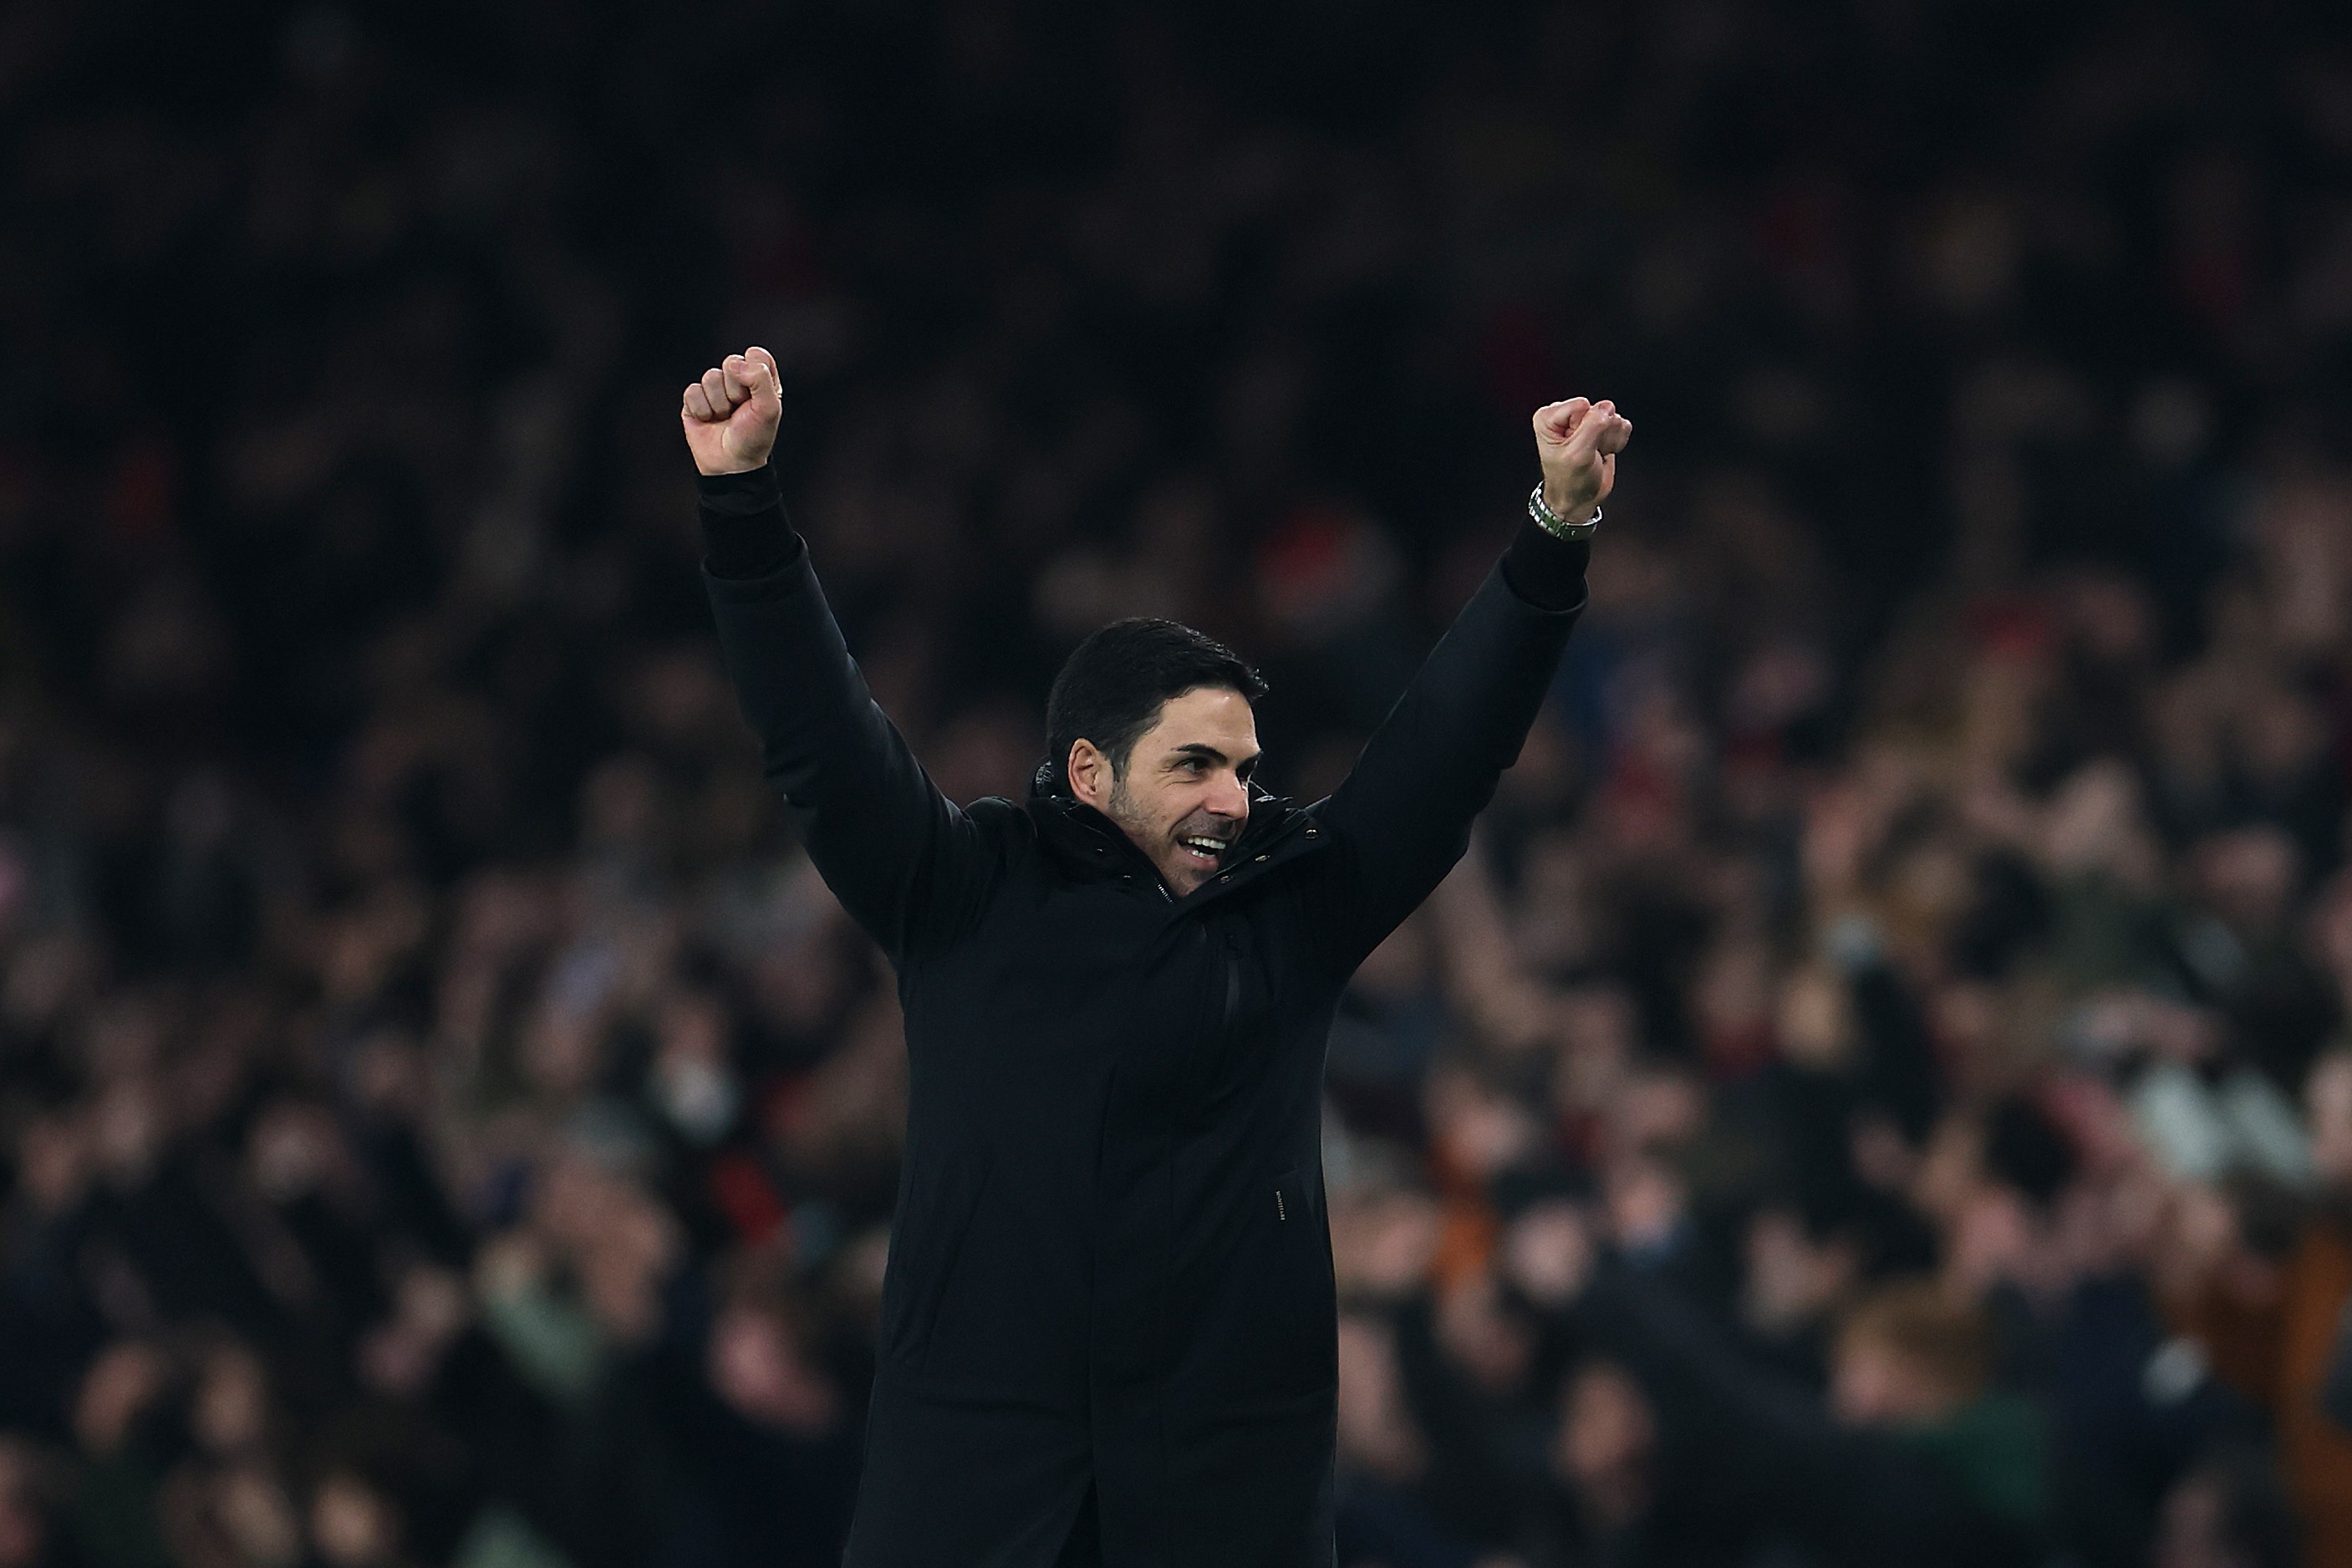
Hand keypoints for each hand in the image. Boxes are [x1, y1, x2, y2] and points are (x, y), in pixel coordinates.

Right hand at [681, 347, 782, 475]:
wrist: (731, 465)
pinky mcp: (694, 401)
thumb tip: (734, 364)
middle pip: (731, 362)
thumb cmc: (754, 438)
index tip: (756, 393)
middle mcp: (737, 382)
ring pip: (710, 376)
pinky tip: (708, 421)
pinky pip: (693, 391)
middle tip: (740, 410)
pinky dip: (702, 409)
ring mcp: (714, 390)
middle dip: (736, 389)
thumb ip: (760, 378)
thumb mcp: (769, 408)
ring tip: (724, 418)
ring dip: (719, 402)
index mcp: (760, 381)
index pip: (756, 355)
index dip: (754, 369)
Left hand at [1533, 397, 1631, 523]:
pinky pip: (1622, 425)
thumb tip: (1608, 408)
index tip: (1577, 446)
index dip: (1584, 428)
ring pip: (1613, 417)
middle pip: (1599, 409)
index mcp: (1549, 417)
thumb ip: (1593, 426)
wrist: (1580, 499)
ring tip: (1594, 454)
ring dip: (1608, 440)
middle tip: (1588, 452)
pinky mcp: (1603, 427)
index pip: (1582, 405)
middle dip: (1599, 434)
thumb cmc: (1569, 481)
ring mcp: (1586, 420)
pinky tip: (1603, 452)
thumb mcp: (1578, 454)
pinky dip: (1616, 442)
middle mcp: (1566, 415)